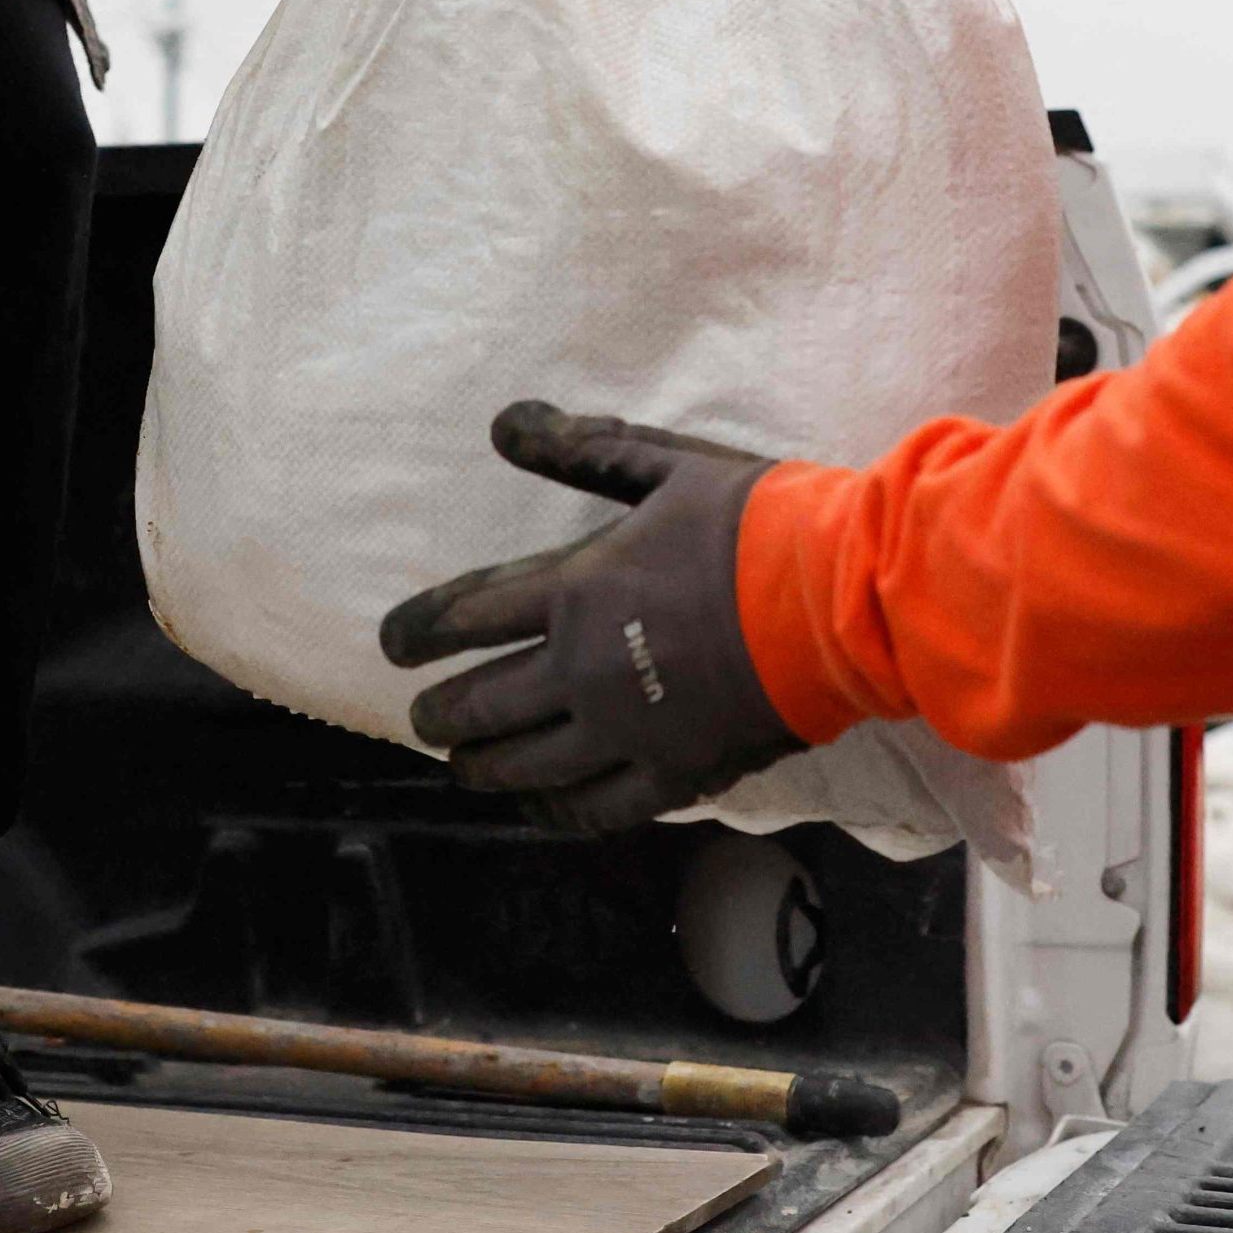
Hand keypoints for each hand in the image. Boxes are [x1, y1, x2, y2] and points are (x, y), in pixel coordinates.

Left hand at [377, 401, 806, 834]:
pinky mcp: (675, 775)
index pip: (469, 614)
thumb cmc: (757, 523)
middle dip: (442, 713)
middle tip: (423, 718)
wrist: (840, 598)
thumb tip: (504, 422)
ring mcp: (627, 730)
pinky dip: (554, 810)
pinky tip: (536, 807)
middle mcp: (586, 668)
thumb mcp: (667, 465)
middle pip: (486, 701)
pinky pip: (596, 807)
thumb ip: (583, 450)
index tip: (392, 645)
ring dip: (482, 764)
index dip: (420, 631)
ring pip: (527, 763)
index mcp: (578, 588)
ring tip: (463, 766)